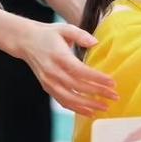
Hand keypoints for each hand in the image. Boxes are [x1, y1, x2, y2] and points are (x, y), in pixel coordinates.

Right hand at [0, 9, 119, 117]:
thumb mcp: (64, 28)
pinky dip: (76, 109)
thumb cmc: (48, 34)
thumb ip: (81, 35)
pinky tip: (90, 112)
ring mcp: (49, 82)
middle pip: (78, 87)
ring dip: (88, 105)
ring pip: (70, 98)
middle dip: (98, 93)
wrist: (25, 41)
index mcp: (59, 57)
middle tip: (115, 96)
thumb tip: (96, 43)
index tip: (112, 82)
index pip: (81, 71)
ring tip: (105, 108)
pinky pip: (62, 101)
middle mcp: (53, 72)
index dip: (97, 78)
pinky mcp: (47, 87)